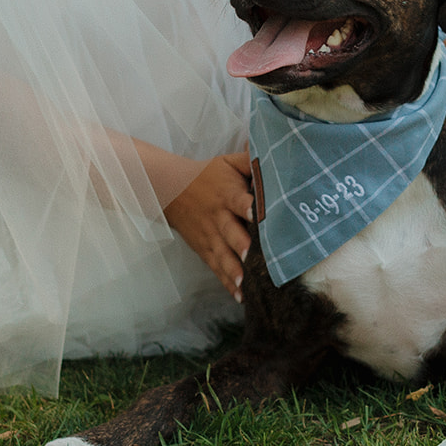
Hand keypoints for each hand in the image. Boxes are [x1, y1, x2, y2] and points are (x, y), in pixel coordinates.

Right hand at [162, 153, 254, 300]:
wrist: (170, 190)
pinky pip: (217, 268)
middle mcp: (218, 217)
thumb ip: (250, 159)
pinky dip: (227, 282)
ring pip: (222, 255)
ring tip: (245, 284)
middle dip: (241, 246)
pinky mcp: (205, 250)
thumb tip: (275, 149)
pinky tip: (239, 296)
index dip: (247, 208)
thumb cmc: (207, 175)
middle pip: (230, 233)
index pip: (238, 201)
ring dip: (234, 270)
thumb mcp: (227, 162)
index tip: (255, 214)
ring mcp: (210, 236)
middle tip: (253, 258)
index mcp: (227, 194)